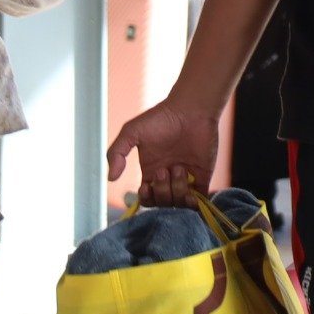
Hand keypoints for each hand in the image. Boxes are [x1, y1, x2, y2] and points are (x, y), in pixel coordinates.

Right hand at [107, 99, 222, 207]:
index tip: (146, 185)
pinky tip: (191, 193)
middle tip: (165, 170)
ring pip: (179, 203)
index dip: (146, 198)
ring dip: (177, 191)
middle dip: (162, 192)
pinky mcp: (203, 177)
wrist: (191, 109)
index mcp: (152, 172)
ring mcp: (186, 179)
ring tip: (180, 168)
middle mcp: (168, 179)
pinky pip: (199, 201)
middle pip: (162, 203)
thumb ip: (116, 152)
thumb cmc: (161, 118)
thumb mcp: (132, 132)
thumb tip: (110, 179)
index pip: (147, 198)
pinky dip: (194, 204)